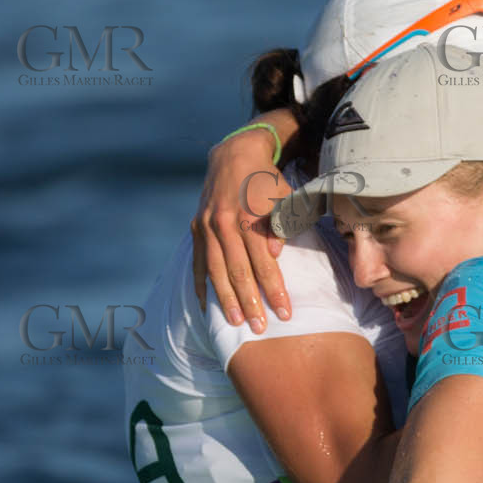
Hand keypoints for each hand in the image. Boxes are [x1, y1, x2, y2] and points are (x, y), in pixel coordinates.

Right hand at [191, 113, 300, 331]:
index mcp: (248, 216)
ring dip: (226, 299)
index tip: (285, 312)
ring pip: (216, 271)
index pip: (264, 263)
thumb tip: (275, 255)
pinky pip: (199, 262)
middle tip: (261, 328)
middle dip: (250, 302)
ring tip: (235, 323)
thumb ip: (282, 225)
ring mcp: (206, 226)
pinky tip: (205, 306)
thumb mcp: (284, 196)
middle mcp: (223, 223)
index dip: (275, 289)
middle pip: (238, 271)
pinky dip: (201, 285)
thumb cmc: (267, 180)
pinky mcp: (197, 228)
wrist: (235, 154)